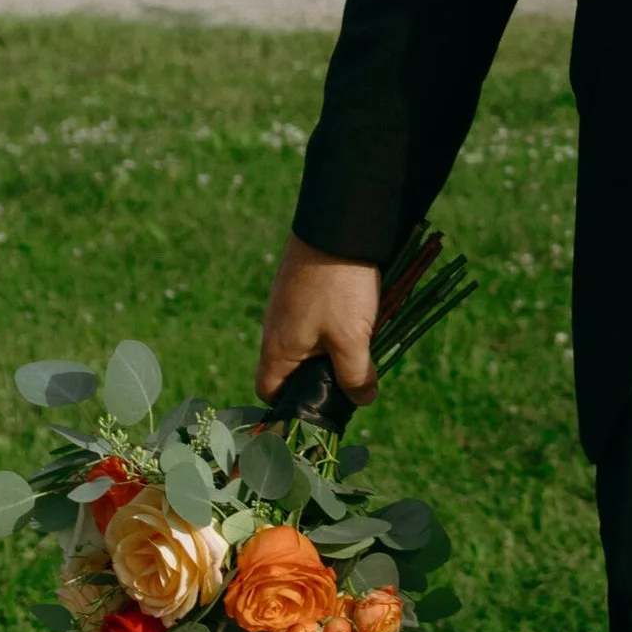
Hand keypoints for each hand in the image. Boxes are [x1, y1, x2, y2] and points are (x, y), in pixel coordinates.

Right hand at [256, 235, 381, 408]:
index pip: (268, 390)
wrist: (337, 226)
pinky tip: (358, 318)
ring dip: (332, 348)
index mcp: (277, 348)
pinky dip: (334, 324)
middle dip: (321, 376)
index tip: (321, 405)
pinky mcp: (302, 288)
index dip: (290, 404)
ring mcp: (287, 306)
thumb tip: (362, 400)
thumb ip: (355, 375)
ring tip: (360, 345)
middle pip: (291, 368)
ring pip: (307, 342)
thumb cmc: (338, 288)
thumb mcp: (351, 338)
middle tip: (352, 377)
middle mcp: (274, 329)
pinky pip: (314, 318)